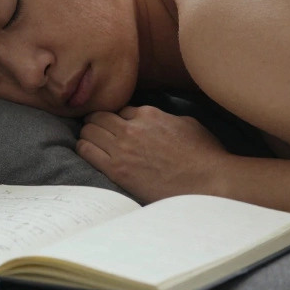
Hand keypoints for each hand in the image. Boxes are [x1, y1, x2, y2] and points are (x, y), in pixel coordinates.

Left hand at [78, 105, 230, 203]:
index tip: (115, 124)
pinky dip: (83, 148)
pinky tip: (85, 149)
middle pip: (99, 117)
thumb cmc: (203, 154)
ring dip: (87, 133)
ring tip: (88, 139)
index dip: (117, 117)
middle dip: (96, 121)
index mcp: (149, 114)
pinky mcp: (117, 169)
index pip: (120, 109)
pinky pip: (87, 151)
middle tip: (94, 128)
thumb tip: (156, 122)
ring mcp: (123, 148)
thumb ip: (165, 118)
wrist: (206, 180)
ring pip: (89, 131)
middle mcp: (132, 127)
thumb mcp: (187, 123)